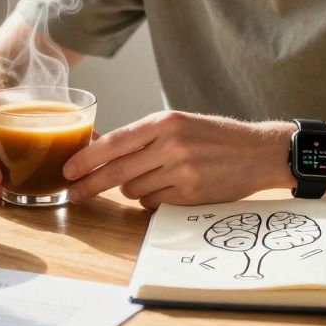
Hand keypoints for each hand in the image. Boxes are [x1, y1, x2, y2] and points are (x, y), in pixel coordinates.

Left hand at [62, 111, 288, 208]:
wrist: (257, 151)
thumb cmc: (212, 136)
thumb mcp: (176, 123)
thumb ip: (140, 136)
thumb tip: (96, 145)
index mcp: (164, 122)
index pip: (114, 143)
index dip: (86, 159)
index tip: (68, 169)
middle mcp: (171, 145)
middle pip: (117, 172)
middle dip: (89, 184)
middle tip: (72, 193)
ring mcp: (182, 172)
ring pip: (134, 191)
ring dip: (132, 189)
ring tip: (153, 177)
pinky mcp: (192, 195)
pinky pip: (154, 203)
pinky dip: (153, 199)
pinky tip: (169, 187)